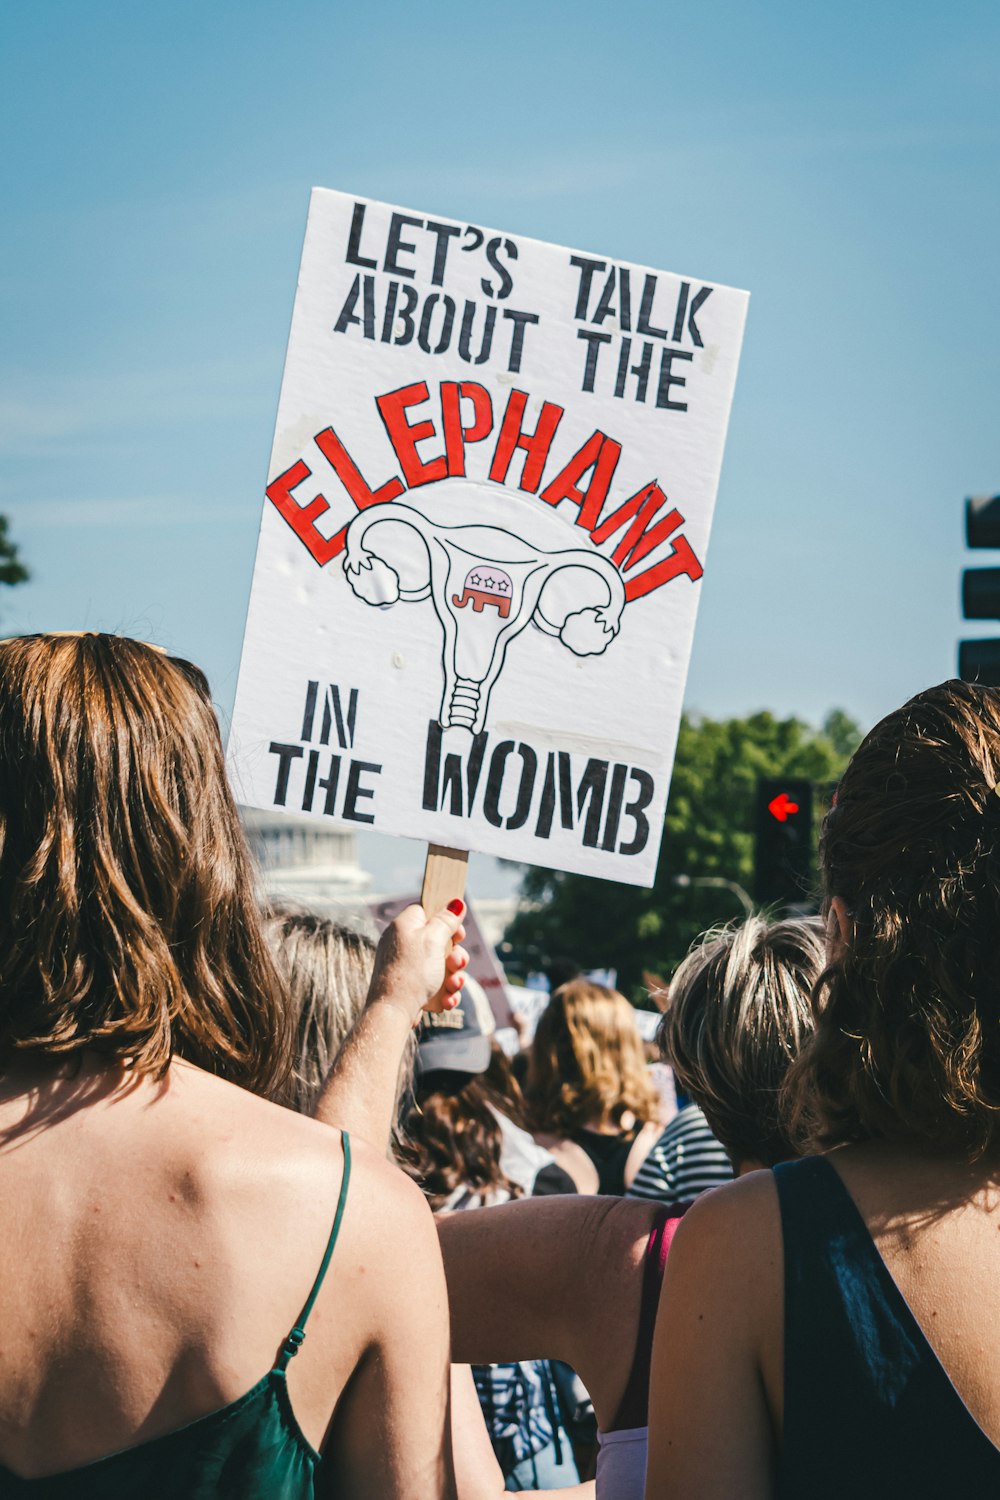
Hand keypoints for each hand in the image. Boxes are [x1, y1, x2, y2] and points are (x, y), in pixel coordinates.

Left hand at [367, 902, 467, 1024]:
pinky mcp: (410, 985)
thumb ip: (446, 920)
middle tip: (457, 963)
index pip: (427, 911)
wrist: (393, 1012)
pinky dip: (444, 991)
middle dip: (455, 956)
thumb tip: (456, 902)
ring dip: (453, 977)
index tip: (458, 933)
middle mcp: (403, 944)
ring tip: (453, 986)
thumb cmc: (411, 973)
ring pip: (440, 965)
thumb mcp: (433, 941)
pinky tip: (447, 1000)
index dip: (445, 920)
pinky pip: (434, 983)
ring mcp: (406, 966)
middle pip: (439, 940)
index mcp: (404, 926)